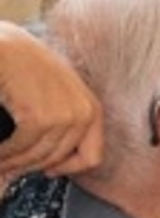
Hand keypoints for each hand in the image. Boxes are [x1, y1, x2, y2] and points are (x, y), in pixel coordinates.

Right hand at [0, 23, 102, 177]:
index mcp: (92, 108)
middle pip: (57, 159)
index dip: (66, 168)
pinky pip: (20, 150)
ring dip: (13, 163)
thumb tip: (46, 168)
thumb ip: (58, 128)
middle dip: (29, 166)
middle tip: (8, 168)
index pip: (92, 157)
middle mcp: (85, 112)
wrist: (6, 48)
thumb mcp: (56, 97)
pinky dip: (4, 154)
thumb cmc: (27, 69)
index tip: (47, 169)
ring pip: (37, 158)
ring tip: (0, 160)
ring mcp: (65, 115)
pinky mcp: (41, 118)